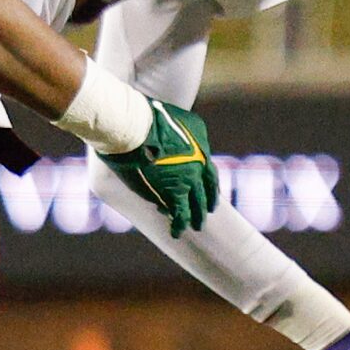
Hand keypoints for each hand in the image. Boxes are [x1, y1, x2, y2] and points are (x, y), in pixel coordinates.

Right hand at [92, 101, 217, 238]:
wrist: (136, 127)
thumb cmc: (145, 117)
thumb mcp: (174, 120)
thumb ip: (179, 135)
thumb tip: (173, 142)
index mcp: (200, 146)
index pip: (209, 171)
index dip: (211, 185)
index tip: (213, 194)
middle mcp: (199, 163)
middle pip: (206, 189)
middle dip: (206, 203)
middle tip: (207, 213)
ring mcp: (188, 179)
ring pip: (196, 204)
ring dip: (195, 217)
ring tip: (195, 226)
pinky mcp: (174, 193)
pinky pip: (180, 214)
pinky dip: (178, 224)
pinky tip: (176, 231)